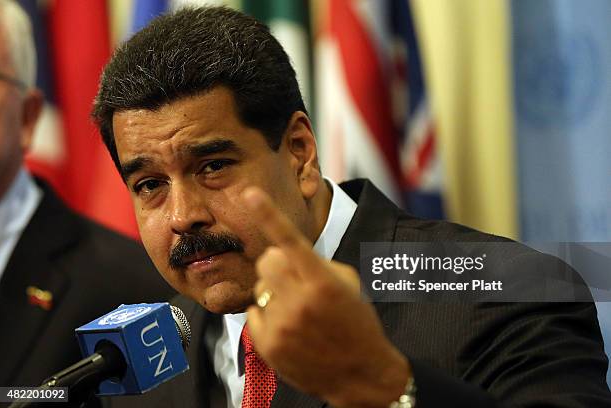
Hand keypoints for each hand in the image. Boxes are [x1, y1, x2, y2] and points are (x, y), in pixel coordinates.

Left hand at [242, 187, 410, 407]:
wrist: (361, 375)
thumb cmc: (358, 324)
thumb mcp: (350, 285)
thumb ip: (318, 264)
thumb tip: (286, 255)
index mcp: (323, 282)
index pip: (290, 240)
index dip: (268, 213)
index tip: (249, 193)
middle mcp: (300, 302)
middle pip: (266, 261)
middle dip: (278, 264)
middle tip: (294, 278)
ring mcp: (282, 325)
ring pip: (260, 287)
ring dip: (275, 291)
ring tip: (297, 308)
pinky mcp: (268, 345)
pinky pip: (254, 313)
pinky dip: (268, 315)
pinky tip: (290, 327)